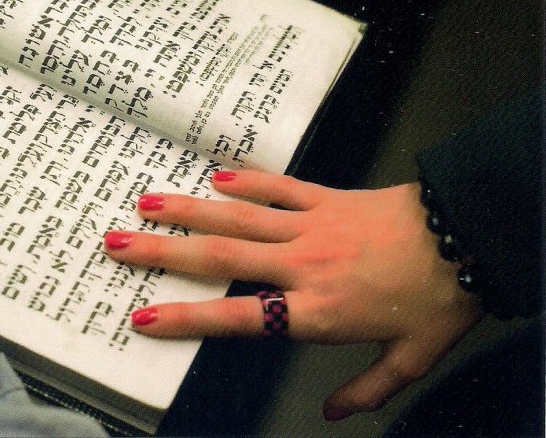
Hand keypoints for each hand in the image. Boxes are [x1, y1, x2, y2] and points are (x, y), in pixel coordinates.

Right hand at [104, 170, 482, 420]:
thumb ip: (367, 389)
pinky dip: (247, 179)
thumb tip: (335, 415)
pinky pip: (280, 187)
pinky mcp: (327, 198)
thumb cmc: (439, 299)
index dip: (186, 318)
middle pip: (220, 257)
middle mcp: (301, 266)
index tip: (143, 318)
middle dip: (162, 253)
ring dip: (189, 210)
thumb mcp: (410, 359)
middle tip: (118, 244)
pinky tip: (217, 173)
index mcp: (317, 311)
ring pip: (238, 216)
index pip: (237, 317)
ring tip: (146, 203)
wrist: (469, 236)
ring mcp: (311, 226)